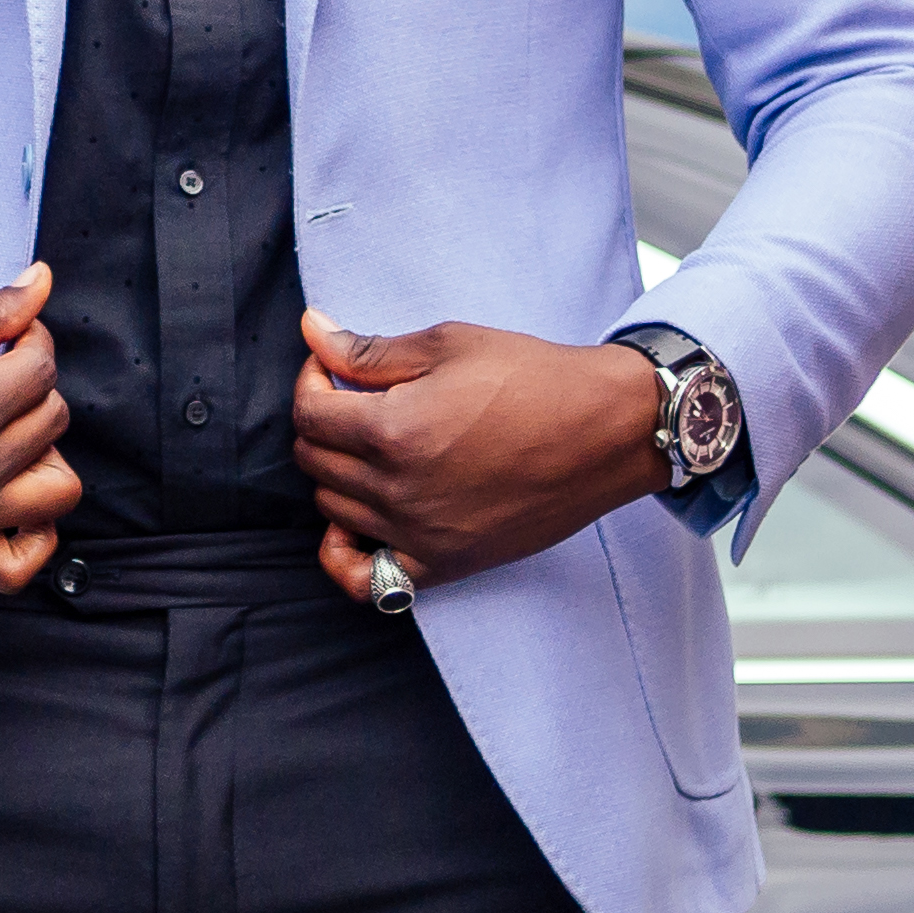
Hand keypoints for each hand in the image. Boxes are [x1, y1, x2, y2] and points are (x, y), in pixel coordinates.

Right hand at [0, 263, 81, 595]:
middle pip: (52, 421)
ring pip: (57, 490)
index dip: (29, 338)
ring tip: (11, 431)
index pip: (40, 368)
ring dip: (45, 454)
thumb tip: (38, 285)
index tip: (6, 334)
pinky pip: (16, 565)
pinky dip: (33, 536)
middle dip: (32, 385)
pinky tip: (14, 496)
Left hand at [293, 311, 667, 604]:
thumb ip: (368, 349)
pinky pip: (367, 581)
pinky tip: (358, 522)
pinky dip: (347, 555)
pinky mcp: (445, 564)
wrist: (605, 432)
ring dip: (337, 473)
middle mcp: (398, 491)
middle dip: (323, 423)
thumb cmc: (533, 379)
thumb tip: (312, 331)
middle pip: (313, 462)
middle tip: (356, 400)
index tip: (332, 369)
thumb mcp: (448, 345)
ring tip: (372, 446)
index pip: (308, 415)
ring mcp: (420, 535)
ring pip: (333, 510)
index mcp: (393, 431)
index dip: (312, 383)